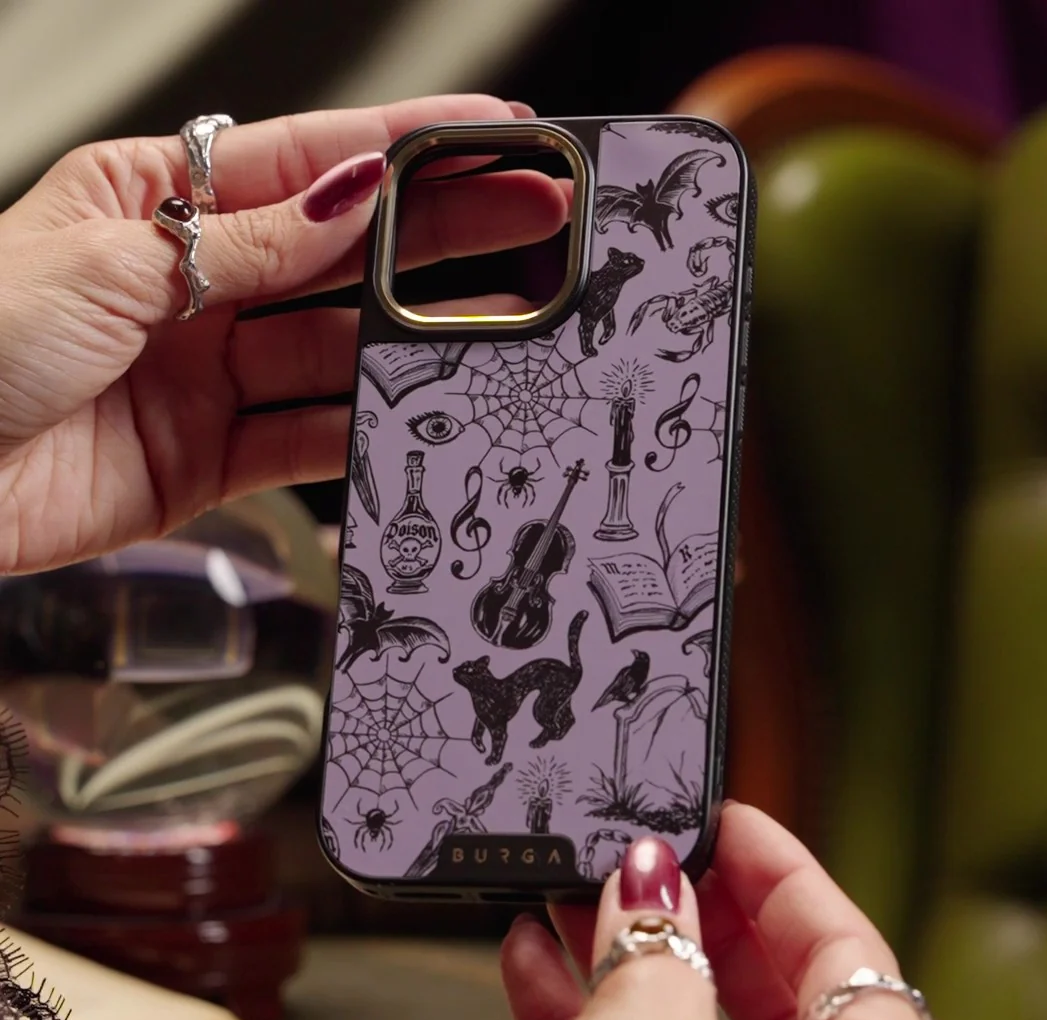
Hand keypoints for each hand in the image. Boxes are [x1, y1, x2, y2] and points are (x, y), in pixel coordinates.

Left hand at [0, 95, 567, 573]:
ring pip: (336, 349)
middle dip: (441, 232)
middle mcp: (192, 286)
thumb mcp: (109, 264)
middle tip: (532, 218)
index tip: (493, 131)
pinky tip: (416, 409)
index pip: (304, 162)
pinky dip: (359, 428)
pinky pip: (304, 437)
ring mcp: (208, 375)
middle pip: (341, 254)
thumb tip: (349, 197)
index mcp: (154, 203)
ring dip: (417, 339)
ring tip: (503, 323)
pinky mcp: (210, 456)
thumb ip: (242, 244)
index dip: (405, 143)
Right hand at [501, 802, 938, 1019]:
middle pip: (757, 975)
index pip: (839, 939)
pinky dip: (583, 1015)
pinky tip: (533, 961)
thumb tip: (646, 871)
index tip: (721, 812)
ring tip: (564, 889)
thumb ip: (654, 944)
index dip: (775, 863)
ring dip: (615, 949)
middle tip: (639, 850)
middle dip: (682, 901)